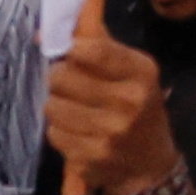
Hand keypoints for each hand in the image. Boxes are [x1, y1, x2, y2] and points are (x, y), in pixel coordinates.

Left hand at [37, 20, 182, 194]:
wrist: (151, 162)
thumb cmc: (138, 106)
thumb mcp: (131, 71)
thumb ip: (97, 44)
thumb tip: (44, 33)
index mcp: (141, 73)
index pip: (95, 50)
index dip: (72, 48)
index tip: (69, 51)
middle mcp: (129, 102)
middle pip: (63, 77)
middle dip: (58, 78)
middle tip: (66, 83)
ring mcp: (109, 133)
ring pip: (53, 106)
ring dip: (56, 105)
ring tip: (71, 108)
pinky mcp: (91, 158)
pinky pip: (54, 133)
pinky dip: (59, 131)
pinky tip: (76, 132)